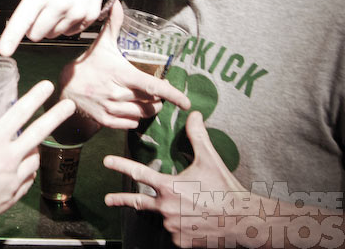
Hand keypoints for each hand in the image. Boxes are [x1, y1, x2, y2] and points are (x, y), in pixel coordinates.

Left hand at [0, 0, 105, 55]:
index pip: (23, 18)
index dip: (12, 37)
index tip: (4, 51)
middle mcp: (61, 2)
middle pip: (35, 34)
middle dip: (31, 26)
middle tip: (37, 7)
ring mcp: (78, 11)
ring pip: (52, 35)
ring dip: (48, 26)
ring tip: (53, 4)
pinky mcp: (90, 16)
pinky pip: (70, 33)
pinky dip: (65, 25)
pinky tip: (67, 7)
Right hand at [0, 81, 74, 233]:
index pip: (19, 113)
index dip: (35, 97)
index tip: (48, 86)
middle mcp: (7, 158)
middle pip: (38, 134)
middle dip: (56, 116)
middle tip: (70, 105)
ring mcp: (12, 179)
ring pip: (34, 160)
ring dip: (33, 151)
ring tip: (27, 148)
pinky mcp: (11, 197)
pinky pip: (27, 181)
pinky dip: (25, 174)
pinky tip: (18, 172)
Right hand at [58, 1, 189, 129]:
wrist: (66, 87)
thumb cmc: (89, 65)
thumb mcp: (102, 45)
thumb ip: (113, 25)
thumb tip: (118, 3)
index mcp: (120, 74)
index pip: (152, 86)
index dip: (172, 95)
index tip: (186, 102)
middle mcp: (116, 93)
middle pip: (151, 102)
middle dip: (160, 99)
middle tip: (157, 91)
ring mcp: (110, 109)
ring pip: (143, 114)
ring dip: (150, 109)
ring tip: (148, 100)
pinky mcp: (105, 121)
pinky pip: (131, 124)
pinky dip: (136, 119)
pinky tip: (132, 109)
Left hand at [103, 111, 246, 247]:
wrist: (244, 220)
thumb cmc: (225, 189)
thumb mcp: (210, 160)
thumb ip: (198, 136)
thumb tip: (194, 114)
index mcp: (169, 186)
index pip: (139, 173)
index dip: (121, 165)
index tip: (106, 161)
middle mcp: (166, 207)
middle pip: (139, 202)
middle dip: (121, 199)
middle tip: (108, 199)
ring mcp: (172, 226)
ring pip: (166, 216)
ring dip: (173, 212)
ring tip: (196, 209)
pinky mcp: (180, 241)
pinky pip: (177, 232)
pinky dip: (184, 227)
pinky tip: (199, 222)